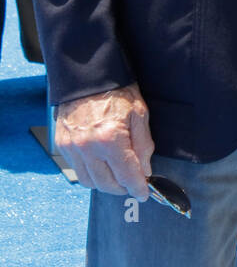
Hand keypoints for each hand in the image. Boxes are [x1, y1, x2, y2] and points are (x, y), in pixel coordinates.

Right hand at [55, 84, 153, 199]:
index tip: (143, 193)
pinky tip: (101, 164)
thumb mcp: (139, 113)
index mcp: (111, 139)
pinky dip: (90, 172)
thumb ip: (143, 145)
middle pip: (107, 184)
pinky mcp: (62, 145)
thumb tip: (144, 170)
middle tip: (132, 183)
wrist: (88, 74)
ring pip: (90, 181)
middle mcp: (89, 147)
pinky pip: (77, 169)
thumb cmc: (116, 90)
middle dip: (123, 188)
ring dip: (105, 183)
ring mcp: (72, 147)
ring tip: (117, 176)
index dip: (138, 188)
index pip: (127, 175)